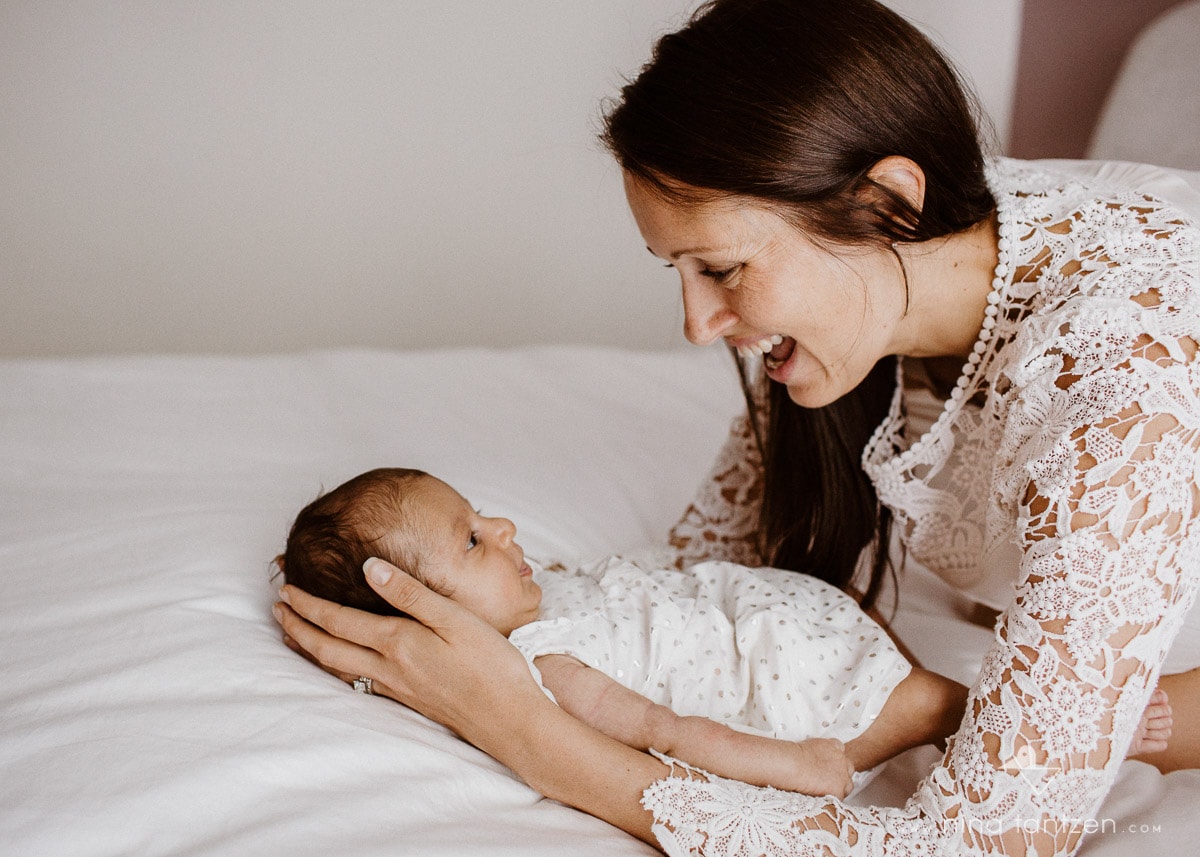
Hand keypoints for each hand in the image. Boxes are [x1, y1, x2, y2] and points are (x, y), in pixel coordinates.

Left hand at [273, 557, 545, 744]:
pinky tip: (342, 664)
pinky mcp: (409, 699)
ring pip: (339, 668)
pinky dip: (337, 667)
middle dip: (299, 628)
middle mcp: (389, 668)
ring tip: (295, 635)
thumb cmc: (491, 665)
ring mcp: (397, 688)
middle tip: (277, 610)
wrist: (510, 720)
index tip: (285, 591)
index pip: (338, 621)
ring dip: (312, 649)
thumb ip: (410, 593)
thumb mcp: (454, 618)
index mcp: (397, 642)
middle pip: (328, 648)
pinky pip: (358, 680)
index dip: (308, 606)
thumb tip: (370, 567)